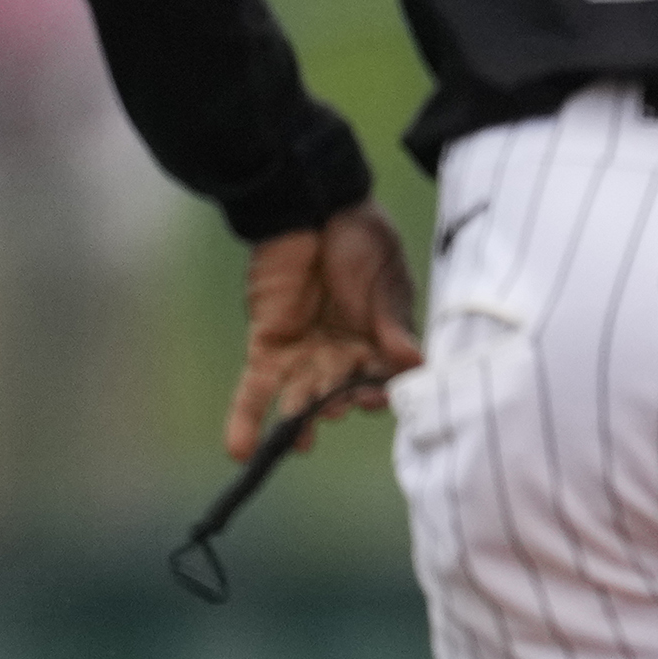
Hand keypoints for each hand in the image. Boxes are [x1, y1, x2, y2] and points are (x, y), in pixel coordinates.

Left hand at [223, 200, 424, 460]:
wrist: (314, 207)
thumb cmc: (361, 239)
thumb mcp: (387, 280)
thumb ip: (393, 324)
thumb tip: (416, 364)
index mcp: (380, 341)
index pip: (383, 377)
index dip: (379, 390)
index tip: (377, 396)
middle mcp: (343, 354)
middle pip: (341, 390)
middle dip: (338, 402)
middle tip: (338, 405)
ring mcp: (305, 353)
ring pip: (301, 397)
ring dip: (299, 420)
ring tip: (299, 439)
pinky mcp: (268, 347)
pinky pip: (255, 390)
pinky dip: (245, 420)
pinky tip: (241, 451)